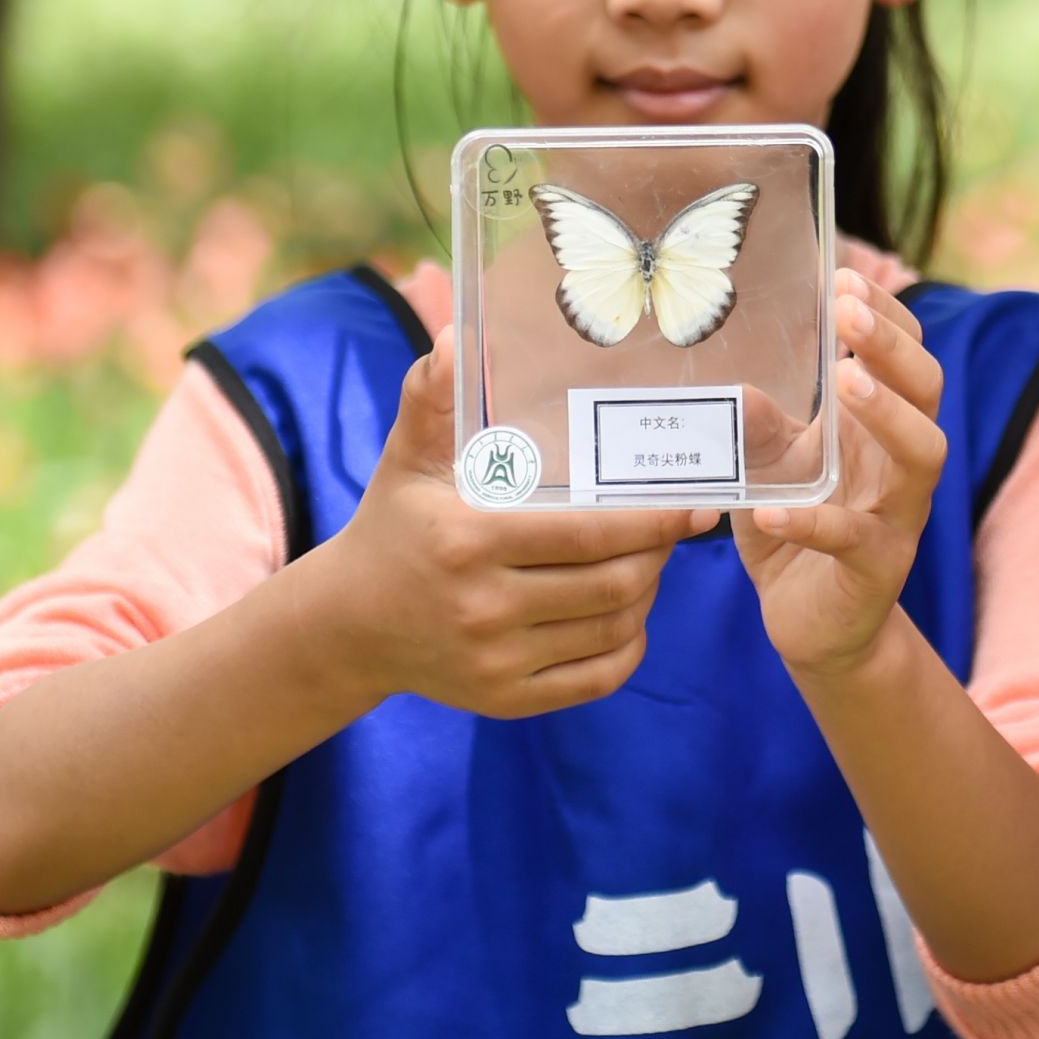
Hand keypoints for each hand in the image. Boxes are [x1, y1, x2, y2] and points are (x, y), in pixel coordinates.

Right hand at [311, 327, 706, 716]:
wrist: (347, 625)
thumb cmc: (393, 526)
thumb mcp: (408, 458)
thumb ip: (434, 395)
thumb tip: (458, 337)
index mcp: (469, 541)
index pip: (589, 532)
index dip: (653, 520)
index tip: (692, 504)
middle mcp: (484, 608)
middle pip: (614, 583)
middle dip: (658, 553)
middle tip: (672, 527)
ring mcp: (496, 661)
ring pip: (613, 628)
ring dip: (647, 593)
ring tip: (648, 560)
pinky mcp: (506, 700)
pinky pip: (598, 677)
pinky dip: (628, 644)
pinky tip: (627, 613)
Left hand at [734, 271, 945, 683]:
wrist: (813, 624)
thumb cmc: (795, 528)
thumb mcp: (769, 466)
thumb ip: (759, 427)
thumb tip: (739, 390)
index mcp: (879, 427)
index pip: (906, 356)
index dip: (885, 316)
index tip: (842, 278)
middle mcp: (900, 464)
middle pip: (928, 391)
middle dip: (893, 348)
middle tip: (849, 313)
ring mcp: (897, 516)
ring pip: (921, 456)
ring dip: (888, 413)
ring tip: (847, 382)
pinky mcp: (877, 570)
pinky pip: (855, 540)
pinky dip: (815, 522)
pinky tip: (775, 509)